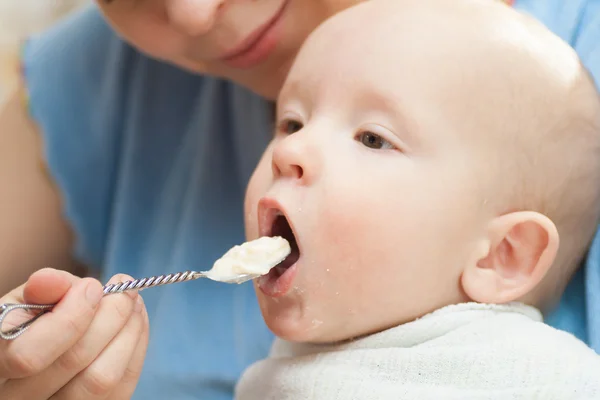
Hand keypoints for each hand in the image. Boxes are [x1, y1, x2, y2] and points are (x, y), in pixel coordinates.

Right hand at [0, 268, 148, 399]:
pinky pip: (120, 389)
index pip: (29, 354)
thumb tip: (51, 280)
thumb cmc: (33, 320)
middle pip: (72, 363)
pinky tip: (137, 322)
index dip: (70, 318)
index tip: (92, 287)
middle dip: (109, 317)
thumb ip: (42, 290)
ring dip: (128, 333)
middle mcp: (17, 399)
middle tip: (124, 291)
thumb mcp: (27, 300)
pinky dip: (135, 349)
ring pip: (100, 380)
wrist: (43, 345)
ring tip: (133, 303)